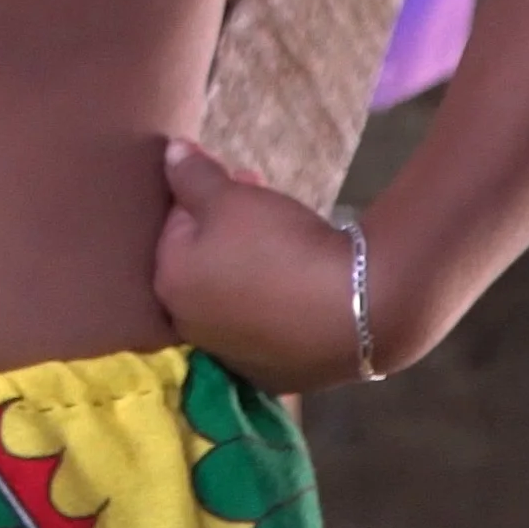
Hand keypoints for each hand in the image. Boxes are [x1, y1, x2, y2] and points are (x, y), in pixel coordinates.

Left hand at [151, 138, 374, 393]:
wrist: (359, 307)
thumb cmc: (280, 245)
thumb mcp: (232, 197)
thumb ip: (192, 174)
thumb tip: (169, 152)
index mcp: (169, 283)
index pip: (174, 223)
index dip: (205, 195)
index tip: (238, 178)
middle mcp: (189, 327)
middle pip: (201, 262)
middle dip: (225, 228)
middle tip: (264, 203)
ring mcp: (232, 356)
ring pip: (232, 295)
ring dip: (249, 264)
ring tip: (288, 237)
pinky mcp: (273, 375)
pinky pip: (264, 325)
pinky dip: (274, 302)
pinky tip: (302, 284)